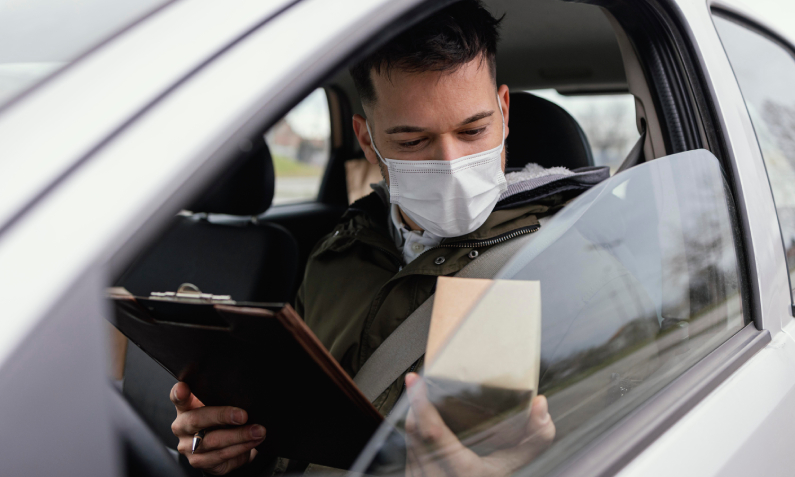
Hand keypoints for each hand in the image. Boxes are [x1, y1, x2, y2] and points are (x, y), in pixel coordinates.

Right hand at [170, 382, 265, 474]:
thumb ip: (222, 398)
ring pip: (213, 441)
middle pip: (197, 419)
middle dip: (222, 416)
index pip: (177, 397)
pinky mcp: (198, 461)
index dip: (179, 392)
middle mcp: (182, 426)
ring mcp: (188, 446)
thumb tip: (244, 394)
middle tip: (243, 415)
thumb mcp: (220, 406)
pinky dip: (241, 448)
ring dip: (239, 436)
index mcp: (185, 407)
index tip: (184, 388)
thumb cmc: (221, 421)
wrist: (224, 446)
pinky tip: (252, 441)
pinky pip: (221, 455)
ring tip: (257, 431)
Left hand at [404, 373, 554, 476]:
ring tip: (425, 394)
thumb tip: (541, 404)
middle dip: (418, 402)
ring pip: (409, 437)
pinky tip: (425, 420)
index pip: (432, 433)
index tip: (413, 379)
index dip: (419, 403)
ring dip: (415, 415)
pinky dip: (416, 431)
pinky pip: (409, 448)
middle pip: (415, 429)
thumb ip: (533, 440)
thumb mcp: (511, 467)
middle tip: (425, 379)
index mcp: (461, 472)